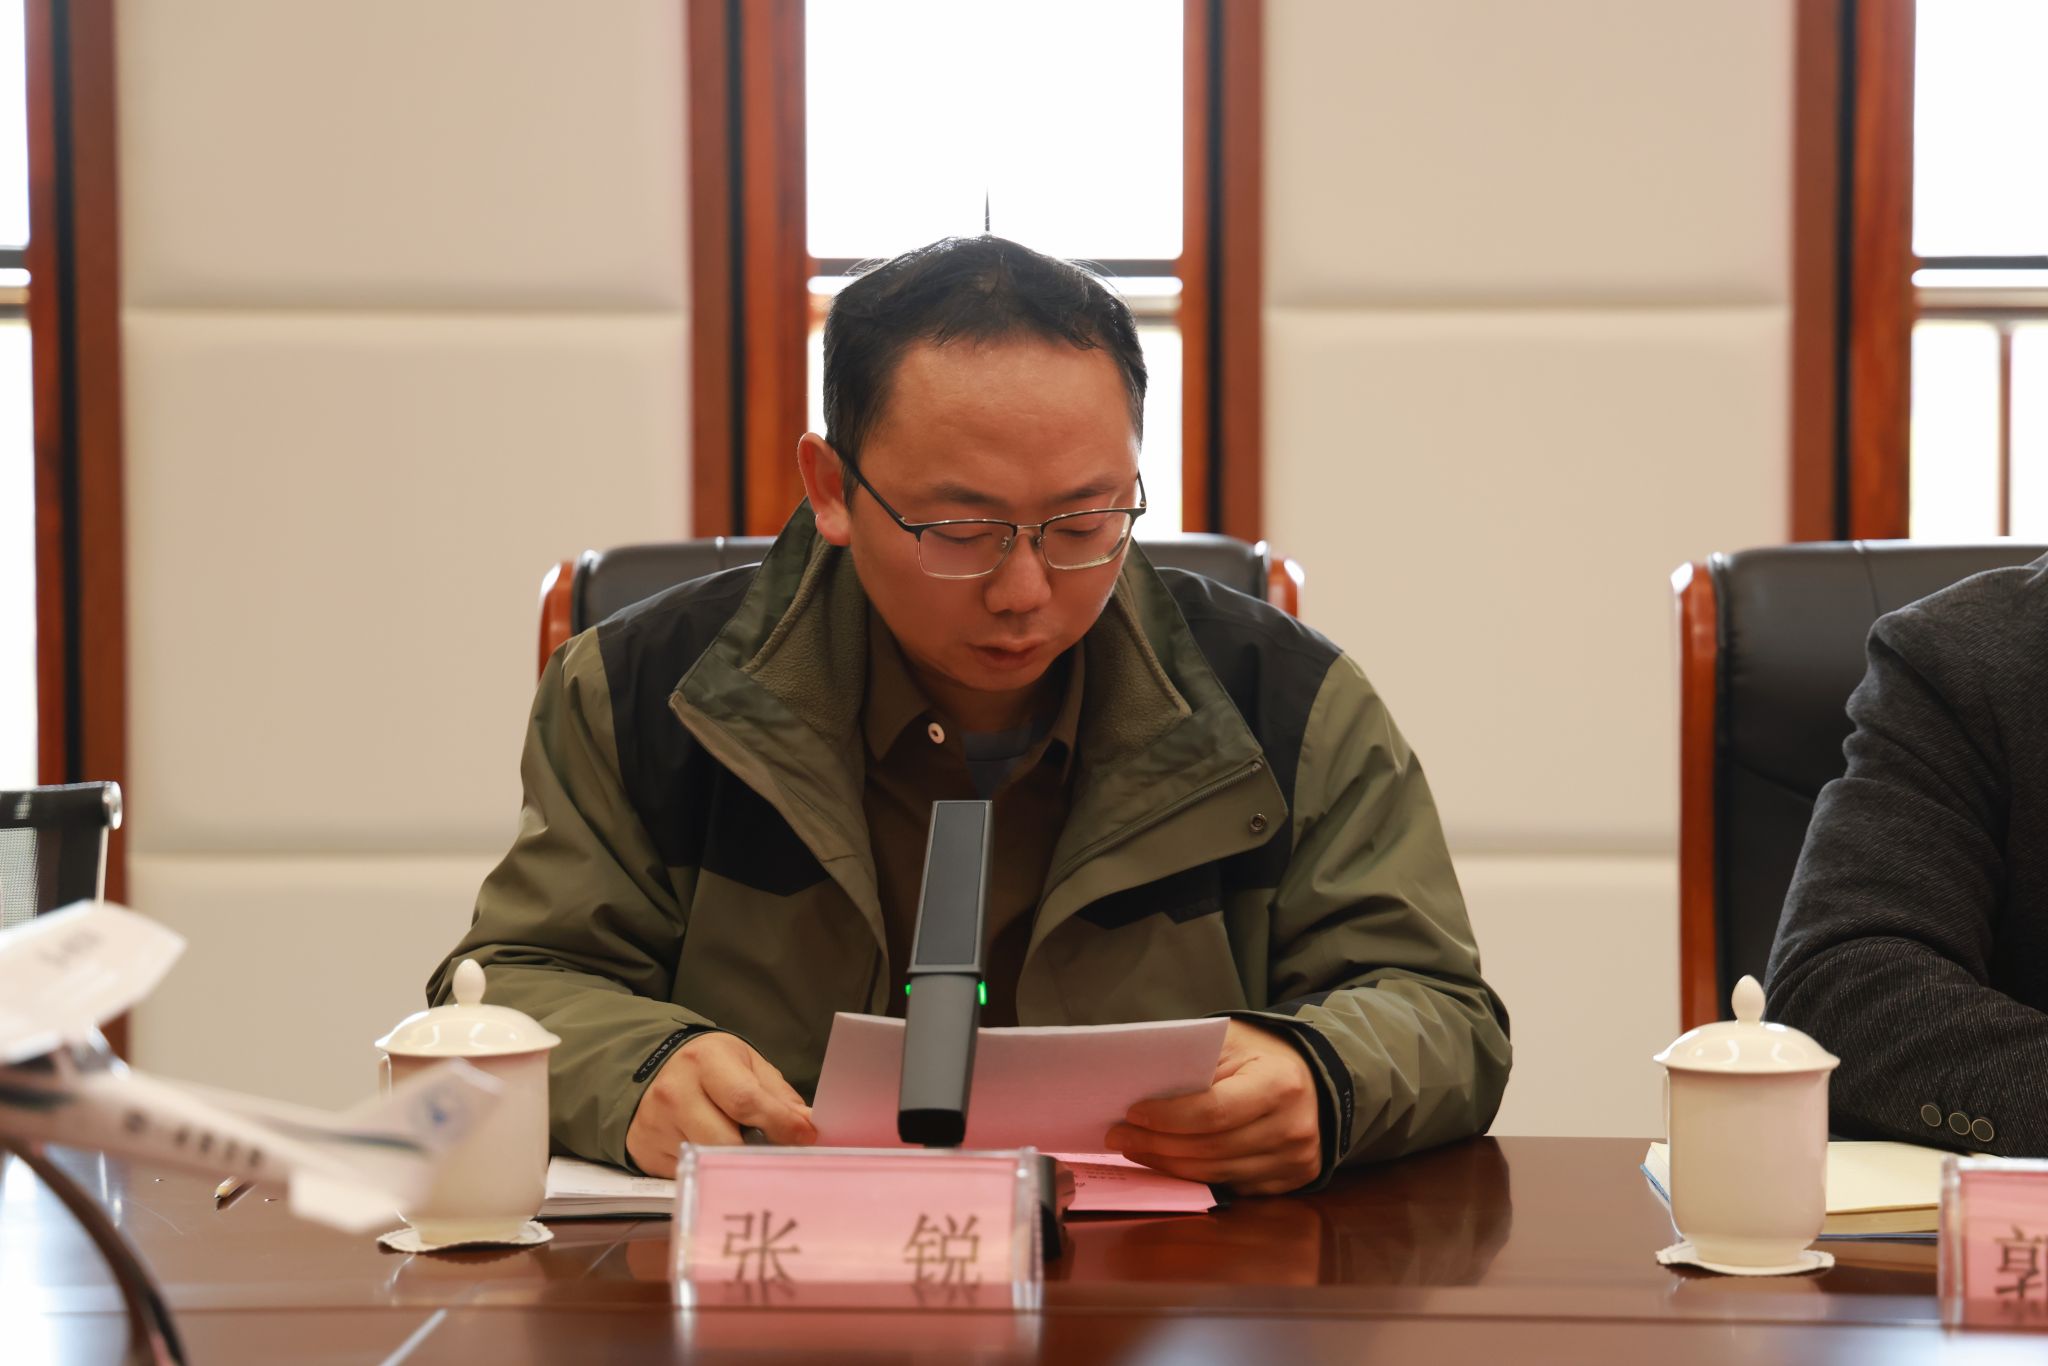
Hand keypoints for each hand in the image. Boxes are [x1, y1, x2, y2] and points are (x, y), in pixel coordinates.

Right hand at [625, 1032, 816, 1176]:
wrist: (651, 1068)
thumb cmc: (708, 1066)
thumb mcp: (745, 1064)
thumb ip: (777, 1095)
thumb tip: (806, 1126)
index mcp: (705, 1061)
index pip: (745, 1100)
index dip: (780, 1123)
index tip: (805, 1137)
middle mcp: (675, 1092)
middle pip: (725, 1141)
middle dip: (760, 1154)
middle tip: (782, 1158)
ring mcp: (656, 1125)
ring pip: (708, 1162)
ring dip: (736, 1166)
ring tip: (751, 1159)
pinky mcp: (646, 1152)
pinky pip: (690, 1173)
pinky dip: (711, 1172)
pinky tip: (719, 1161)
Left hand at [1104, 1019, 1321, 1195]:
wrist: (1313, 1078)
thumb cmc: (1261, 1055)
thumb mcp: (1232, 1040)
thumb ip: (1193, 1060)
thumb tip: (1138, 1084)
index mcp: (1279, 1084)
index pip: (1214, 1112)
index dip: (1169, 1117)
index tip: (1132, 1112)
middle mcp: (1292, 1127)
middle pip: (1211, 1148)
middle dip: (1157, 1144)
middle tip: (1118, 1136)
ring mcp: (1294, 1160)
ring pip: (1217, 1173)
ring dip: (1168, 1164)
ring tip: (1135, 1149)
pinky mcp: (1290, 1181)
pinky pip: (1231, 1185)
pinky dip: (1195, 1176)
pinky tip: (1168, 1162)